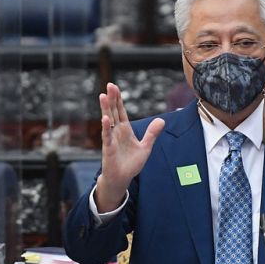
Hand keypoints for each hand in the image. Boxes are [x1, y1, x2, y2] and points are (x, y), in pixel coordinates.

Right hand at [94, 83, 164, 211]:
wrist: (122, 179)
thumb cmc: (131, 164)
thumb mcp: (145, 147)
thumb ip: (152, 133)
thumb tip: (161, 120)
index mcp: (125, 130)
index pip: (121, 111)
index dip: (118, 100)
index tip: (115, 87)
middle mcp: (116, 132)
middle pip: (114, 112)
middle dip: (111, 99)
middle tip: (109, 85)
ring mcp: (111, 139)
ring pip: (108, 121)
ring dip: (105, 108)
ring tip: (102, 96)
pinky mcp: (108, 149)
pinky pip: (107, 136)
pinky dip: (106, 127)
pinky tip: (105, 118)